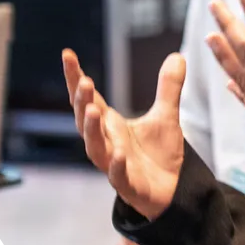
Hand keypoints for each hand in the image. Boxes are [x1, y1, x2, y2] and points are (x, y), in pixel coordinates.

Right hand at [62, 48, 186, 220]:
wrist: (172, 190)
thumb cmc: (159, 154)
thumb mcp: (166, 116)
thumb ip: (168, 87)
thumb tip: (177, 55)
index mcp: (110, 125)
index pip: (89, 99)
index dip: (76, 78)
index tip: (67, 54)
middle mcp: (107, 143)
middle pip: (86, 121)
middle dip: (82, 102)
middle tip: (83, 82)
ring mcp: (114, 165)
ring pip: (95, 148)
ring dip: (91, 129)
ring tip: (93, 110)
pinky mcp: (129, 185)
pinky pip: (118, 176)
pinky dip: (116, 165)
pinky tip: (118, 153)